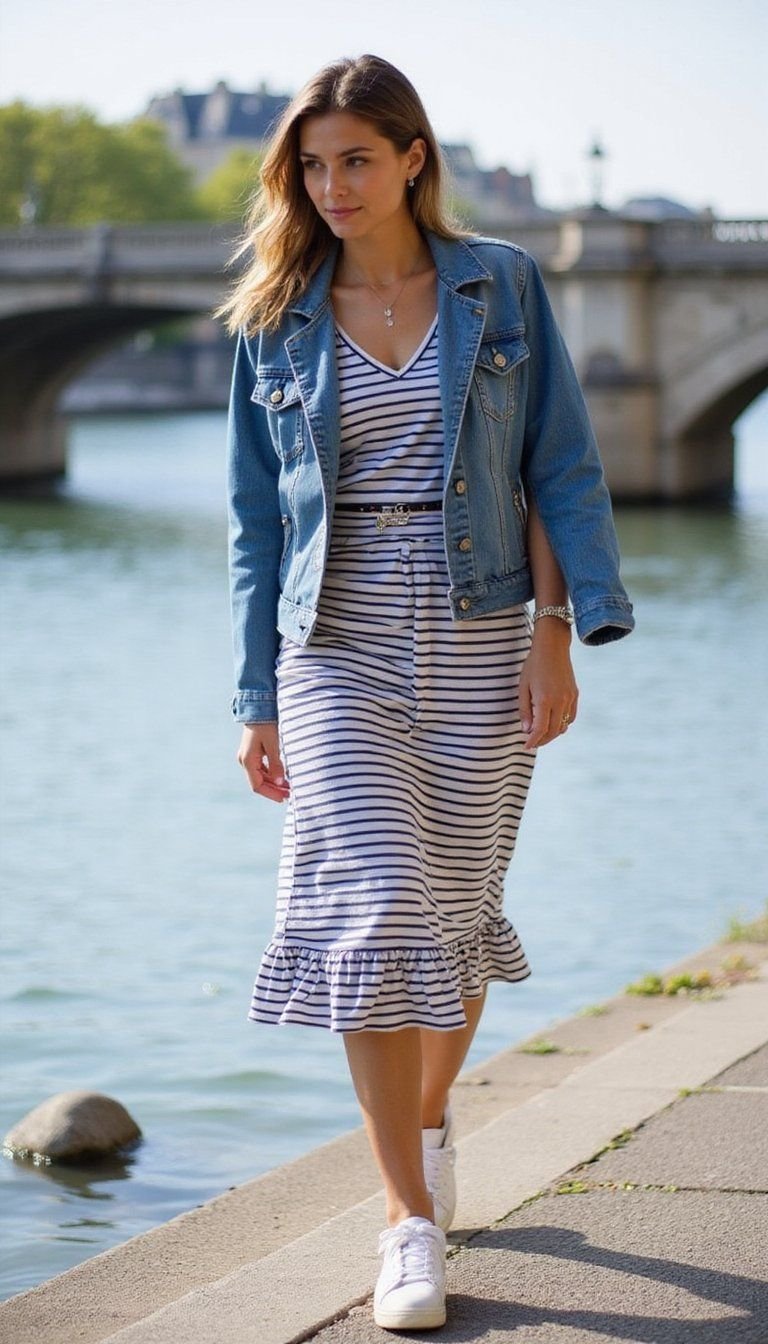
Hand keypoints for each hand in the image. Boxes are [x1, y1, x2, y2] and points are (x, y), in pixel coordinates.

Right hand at [237, 722, 289, 801]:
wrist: (258, 706)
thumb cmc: (266, 724)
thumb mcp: (274, 745)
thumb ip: (276, 764)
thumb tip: (280, 783)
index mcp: (247, 760)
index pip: (257, 785)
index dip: (271, 794)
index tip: (284, 798)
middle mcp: (244, 760)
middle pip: (259, 782)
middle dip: (274, 789)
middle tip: (290, 794)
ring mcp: (248, 755)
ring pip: (260, 776)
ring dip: (273, 782)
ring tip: (289, 786)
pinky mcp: (253, 751)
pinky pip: (261, 768)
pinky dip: (271, 774)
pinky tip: (283, 775)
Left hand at [518, 622, 578, 748]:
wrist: (552, 648)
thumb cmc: (533, 666)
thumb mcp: (523, 687)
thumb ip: (525, 710)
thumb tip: (526, 730)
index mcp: (544, 700)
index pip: (540, 729)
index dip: (533, 741)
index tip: (526, 746)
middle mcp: (560, 701)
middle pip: (553, 731)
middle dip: (542, 740)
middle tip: (532, 742)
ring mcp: (569, 698)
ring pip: (563, 726)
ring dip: (553, 734)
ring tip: (541, 734)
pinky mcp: (575, 694)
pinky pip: (571, 717)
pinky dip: (563, 724)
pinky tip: (554, 723)